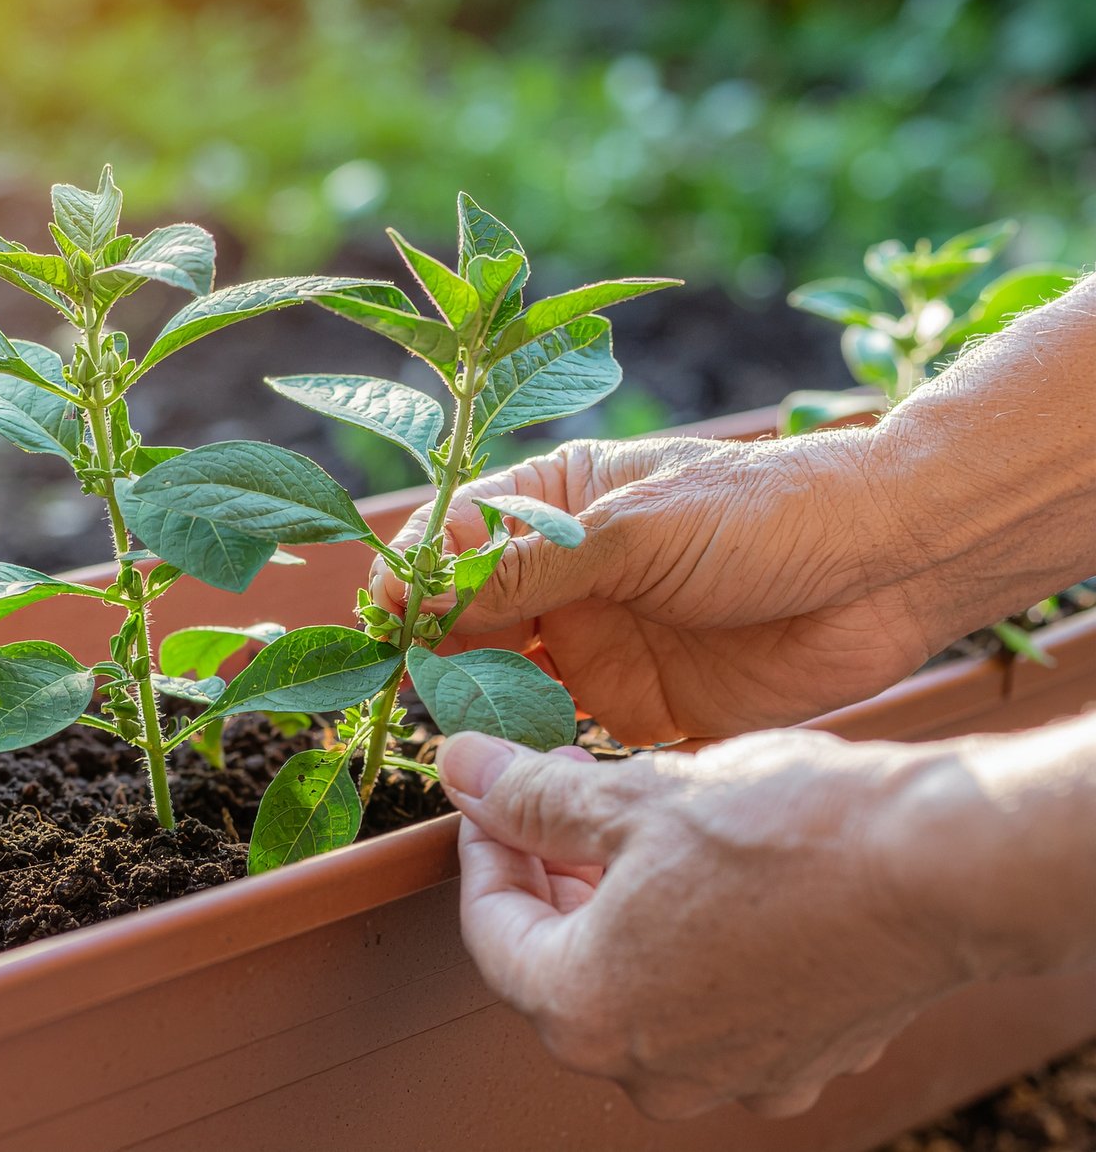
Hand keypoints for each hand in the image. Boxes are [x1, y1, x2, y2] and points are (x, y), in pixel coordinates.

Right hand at [372, 435, 937, 741]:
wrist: (889, 566)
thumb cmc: (761, 512)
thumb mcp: (631, 530)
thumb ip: (526, 570)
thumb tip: (417, 590)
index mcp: (556, 506)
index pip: (454, 542)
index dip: (412, 580)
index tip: (381, 619)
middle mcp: (565, 578)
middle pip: (467, 620)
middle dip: (433, 650)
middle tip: (405, 686)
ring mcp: (598, 643)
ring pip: (506, 681)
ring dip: (476, 705)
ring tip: (450, 729)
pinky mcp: (638, 706)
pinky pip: (563, 736)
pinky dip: (531, 751)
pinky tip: (510, 765)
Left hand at [439, 729, 972, 1119]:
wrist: (942, 867)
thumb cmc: (784, 831)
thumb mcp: (629, 796)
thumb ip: (527, 797)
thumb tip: (459, 769)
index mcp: (586, 1010)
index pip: (490, 930)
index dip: (483, 849)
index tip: (492, 795)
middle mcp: (650, 1069)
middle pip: (557, 965)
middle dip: (547, 875)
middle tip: (552, 798)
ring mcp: (730, 1075)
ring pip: (633, 983)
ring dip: (612, 906)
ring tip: (625, 824)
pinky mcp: (795, 1059)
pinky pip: (708, 1002)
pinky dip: (685, 940)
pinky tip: (704, 874)